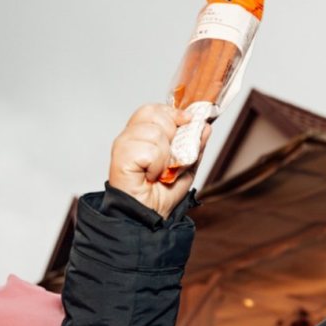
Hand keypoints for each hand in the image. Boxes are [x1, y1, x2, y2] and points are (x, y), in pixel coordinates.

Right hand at [109, 104, 209, 218]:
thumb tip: (205, 126)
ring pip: (154, 132)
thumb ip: (194, 145)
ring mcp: (124, 145)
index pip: (154, 109)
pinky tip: (151, 176)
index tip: (187, 122)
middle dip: (171, 134)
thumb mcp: (187, 166)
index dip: (173, 113)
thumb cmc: (162, 195)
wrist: (151, 216)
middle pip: (154, 113)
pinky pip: (149, 149)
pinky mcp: (120, 156)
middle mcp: (131, 137)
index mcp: (143, 135)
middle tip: (169, 159)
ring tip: (159, 172)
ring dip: (165, 156)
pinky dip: (157, 165)